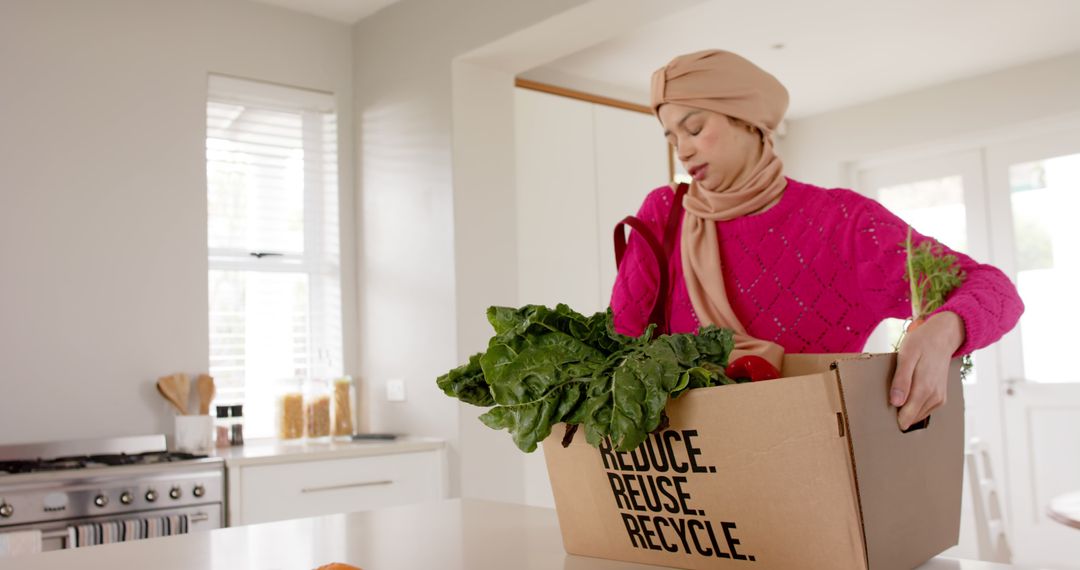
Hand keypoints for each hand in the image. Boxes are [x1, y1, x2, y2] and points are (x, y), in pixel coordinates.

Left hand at [890, 311, 964, 430]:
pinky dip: (914, 406)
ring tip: (895, 394)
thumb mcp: (905, 357)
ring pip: (917, 416)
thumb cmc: (921, 344)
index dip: (891, 418)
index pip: (906, 417)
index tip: (879, 414)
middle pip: (911, 418)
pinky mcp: (940, 397)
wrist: (942, 337)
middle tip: (884, 401)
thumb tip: (896, 402)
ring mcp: (939, 398)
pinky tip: (906, 394)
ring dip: (906, 410)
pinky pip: (924, 410)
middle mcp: (934, 397)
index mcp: (924, 389)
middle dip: (897, 414)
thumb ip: (901, 380)